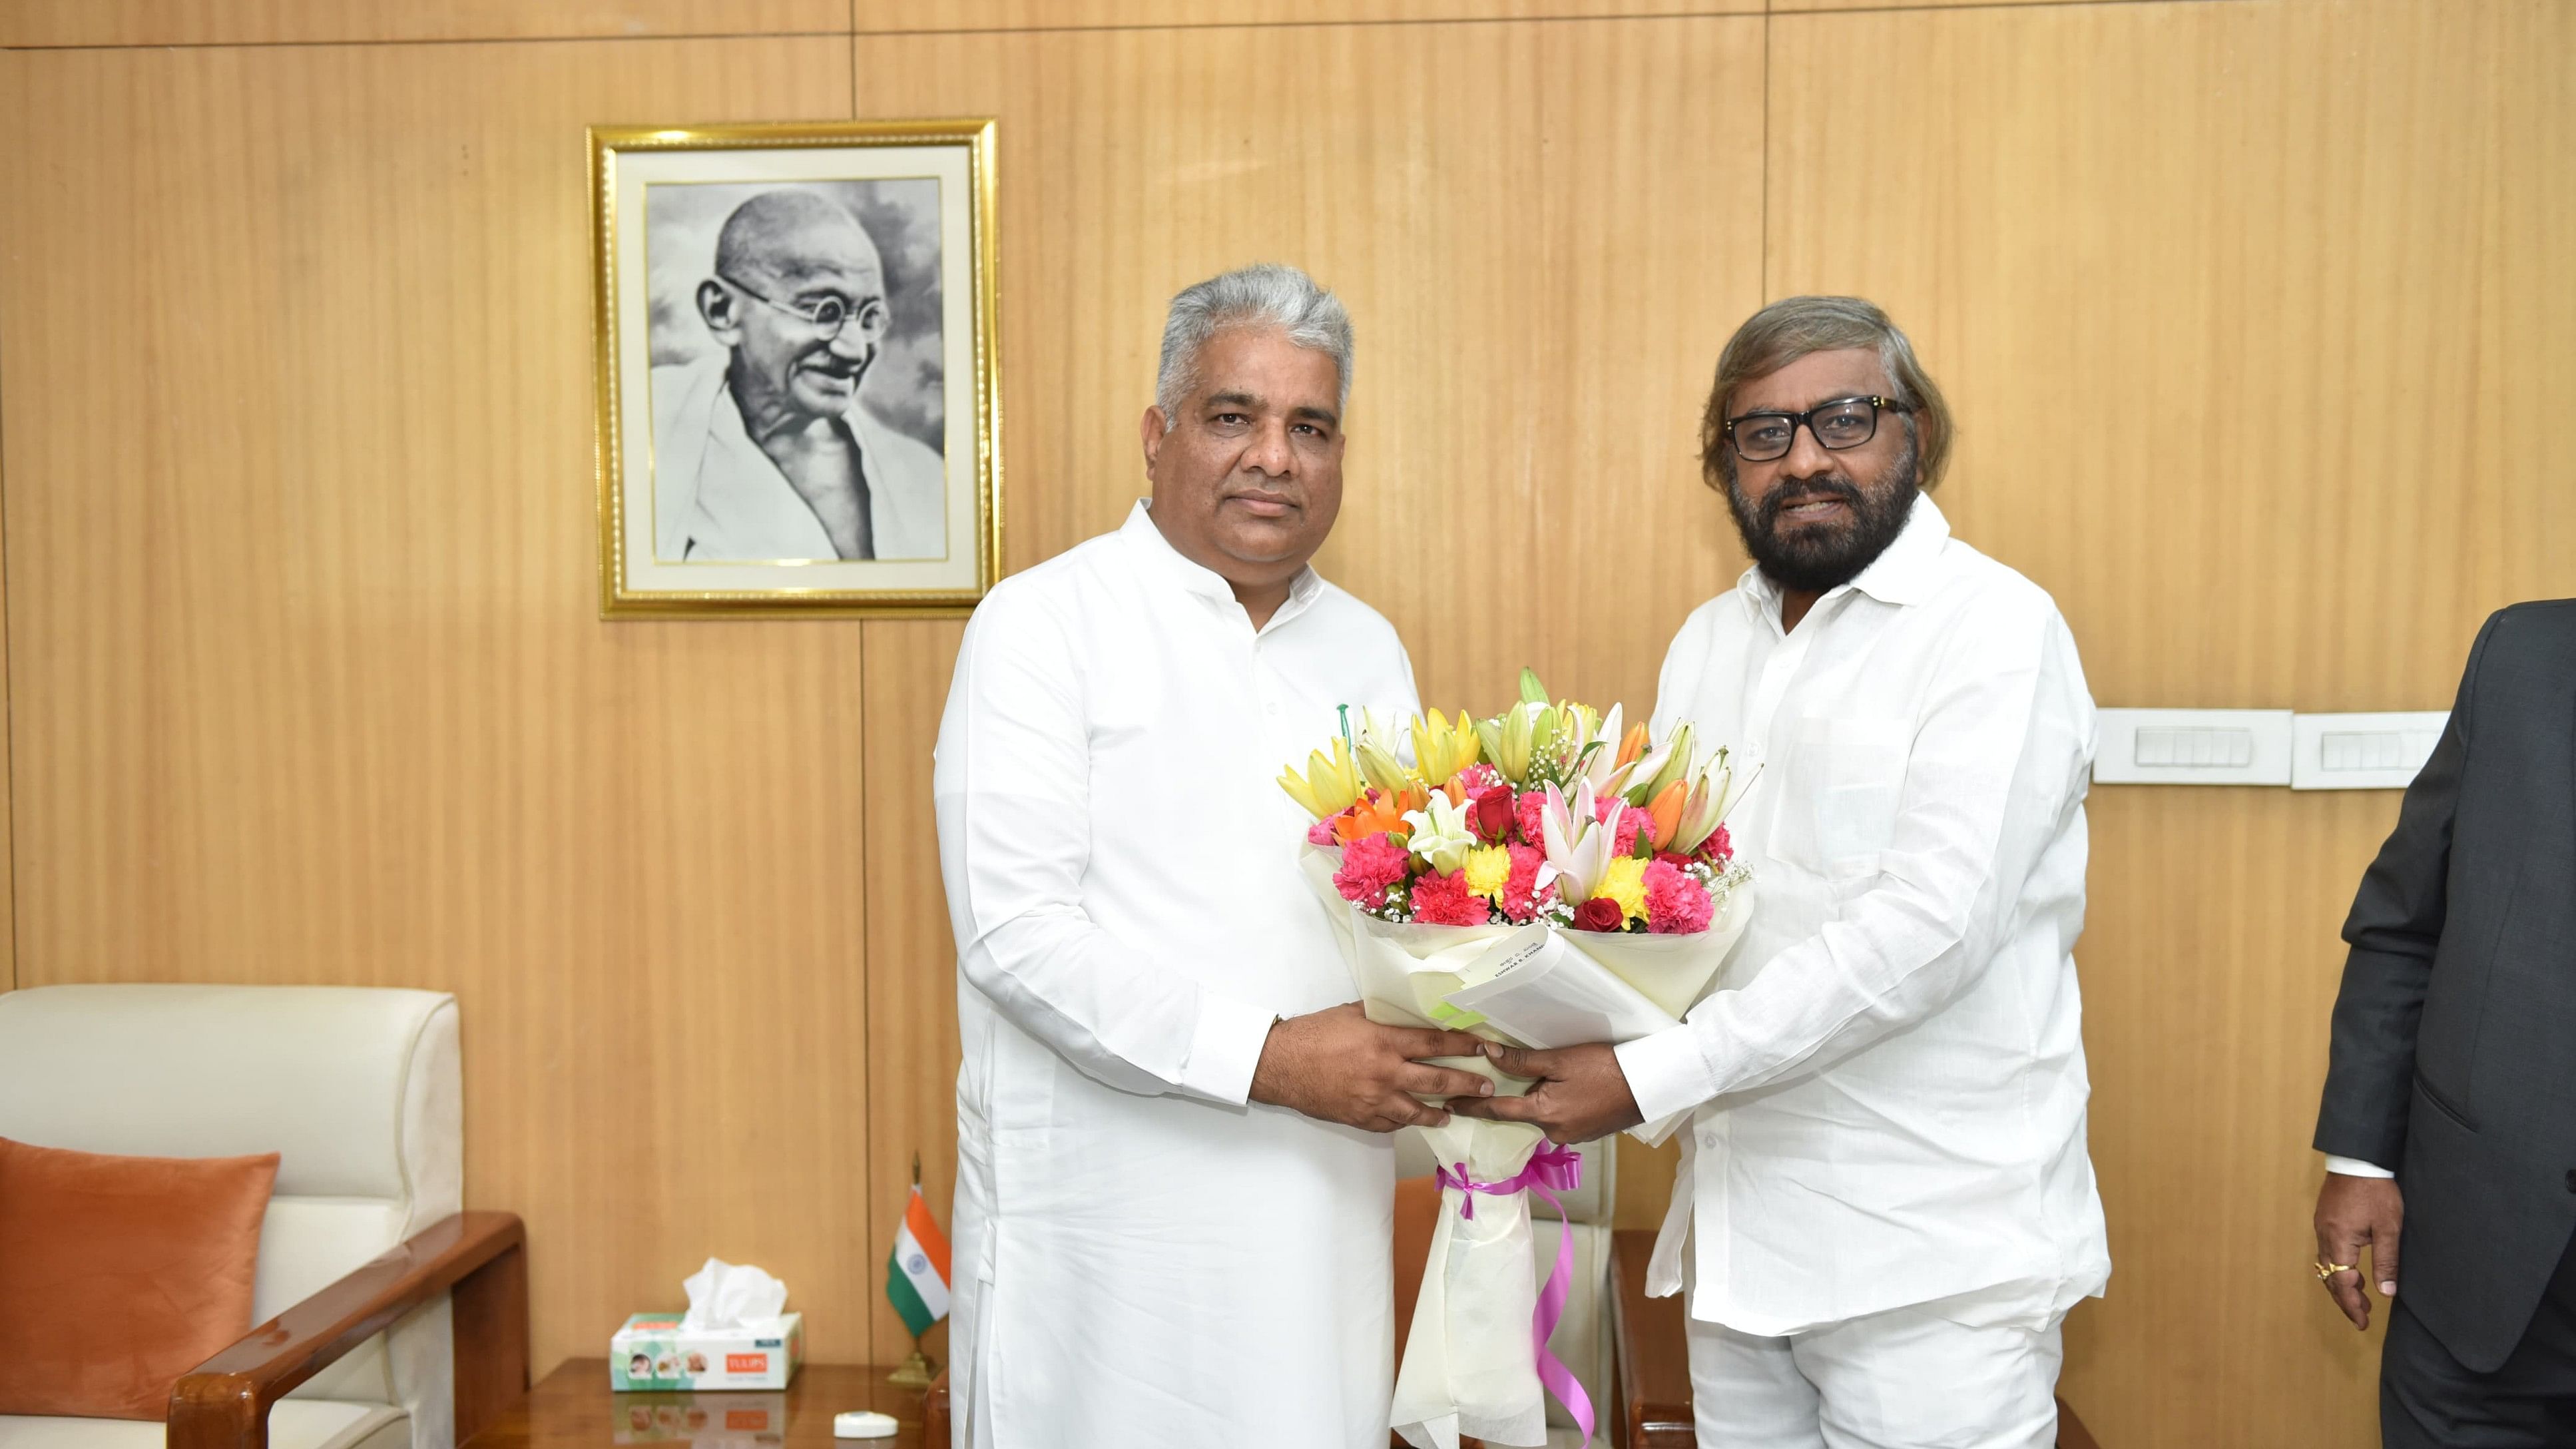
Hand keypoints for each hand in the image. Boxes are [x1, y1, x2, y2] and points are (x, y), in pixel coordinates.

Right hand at [1249, 1004, 1494, 1131]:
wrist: (1282, 1065)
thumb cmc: (1314, 1034)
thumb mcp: (1351, 1013)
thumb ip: (1381, 1015)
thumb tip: (1405, 1011)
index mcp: (1384, 1042)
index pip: (1434, 1043)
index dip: (1462, 1045)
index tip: (1481, 1047)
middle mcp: (1385, 1073)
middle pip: (1437, 1080)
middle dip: (1466, 1084)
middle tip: (1486, 1088)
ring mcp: (1374, 1100)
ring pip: (1417, 1111)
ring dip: (1439, 1112)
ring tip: (1454, 1112)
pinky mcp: (1361, 1118)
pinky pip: (1391, 1124)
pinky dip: (1404, 1121)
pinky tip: (1413, 1119)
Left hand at [1446, 1041, 1642, 1143]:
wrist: (1649, 1085)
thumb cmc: (1605, 1068)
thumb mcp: (1560, 1060)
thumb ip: (1522, 1061)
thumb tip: (1488, 1054)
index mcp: (1544, 1114)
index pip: (1497, 1110)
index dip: (1472, 1106)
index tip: (1450, 1105)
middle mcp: (1554, 1133)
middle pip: (1522, 1112)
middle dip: (1518, 1094)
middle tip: (1521, 1073)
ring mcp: (1572, 1136)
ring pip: (1543, 1114)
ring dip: (1542, 1097)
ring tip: (1557, 1075)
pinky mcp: (1586, 1133)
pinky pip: (1561, 1117)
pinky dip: (1558, 1103)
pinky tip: (1572, 1087)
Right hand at [2314, 1172, 2403, 1328]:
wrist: (2358, 1159)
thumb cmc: (2376, 1191)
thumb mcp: (2388, 1227)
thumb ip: (2386, 1261)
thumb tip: (2386, 1292)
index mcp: (2339, 1240)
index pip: (2342, 1282)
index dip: (2352, 1305)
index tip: (2363, 1322)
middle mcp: (2325, 1236)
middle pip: (2329, 1277)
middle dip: (2345, 1299)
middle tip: (2361, 1317)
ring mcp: (2321, 1227)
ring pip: (2326, 1265)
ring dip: (2341, 1284)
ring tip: (2361, 1297)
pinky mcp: (2324, 1219)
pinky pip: (2327, 1251)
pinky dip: (2338, 1268)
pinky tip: (2353, 1270)